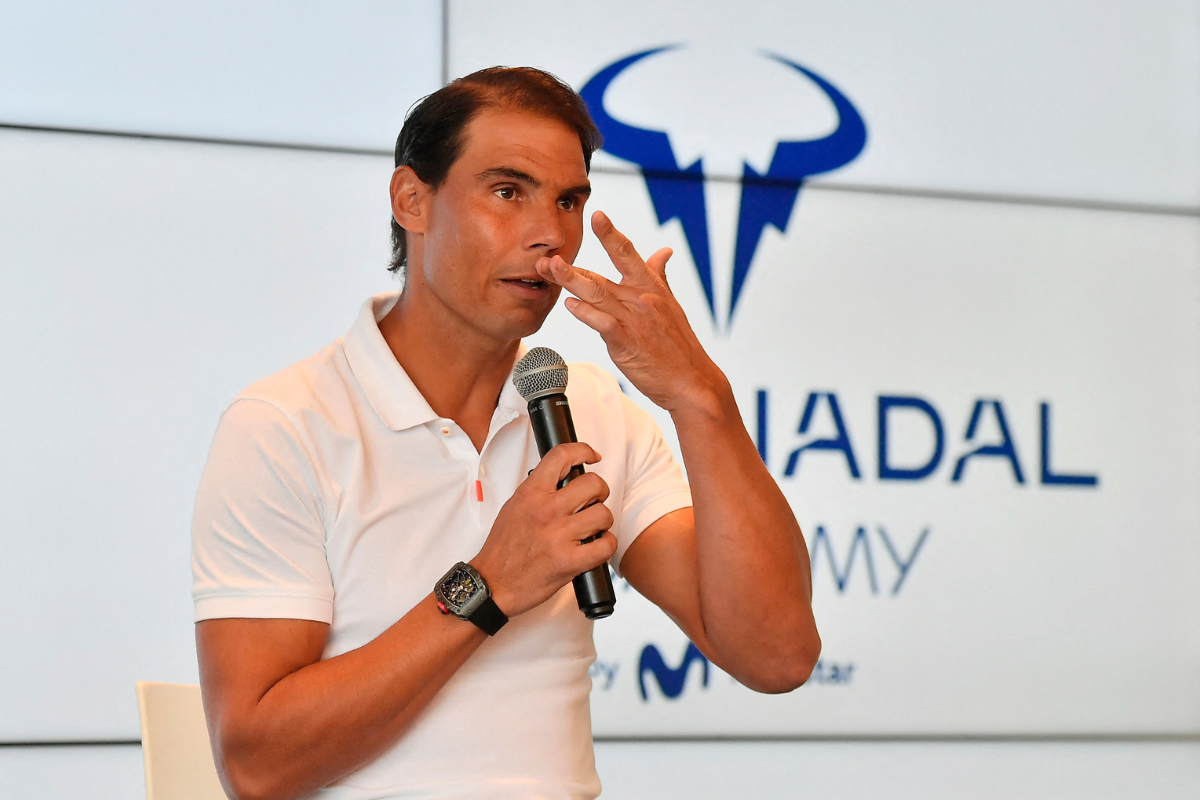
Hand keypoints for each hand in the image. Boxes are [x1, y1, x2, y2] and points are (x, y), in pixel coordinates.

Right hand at [471, 442, 615, 616]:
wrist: (492, 583)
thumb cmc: (503, 548)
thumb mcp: (514, 507)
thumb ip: (538, 491)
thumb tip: (564, 479)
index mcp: (531, 493)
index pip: (562, 456)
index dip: (584, 450)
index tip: (593, 456)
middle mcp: (546, 510)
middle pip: (594, 484)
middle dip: (600, 492)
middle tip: (594, 501)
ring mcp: (558, 536)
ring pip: (604, 514)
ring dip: (603, 522)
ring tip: (593, 528)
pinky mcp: (569, 562)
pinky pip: (606, 544)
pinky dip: (606, 545)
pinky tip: (596, 546)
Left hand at [534, 210, 726, 413]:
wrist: (692, 380)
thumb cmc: (679, 345)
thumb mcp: (672, 304)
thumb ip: (660, 275)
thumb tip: (664, 251)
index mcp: (651, 287)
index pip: (627, 253)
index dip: (611, 233)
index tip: (597, 215)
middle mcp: (641, 299)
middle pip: (601, 275)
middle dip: (571, 265)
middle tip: (548, 255)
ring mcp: (633, 319)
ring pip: (597, 294)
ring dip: (571, 280)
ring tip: (551, 268)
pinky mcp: (626, 342)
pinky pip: (602, 323)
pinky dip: (585, 313)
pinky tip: (570, 305)